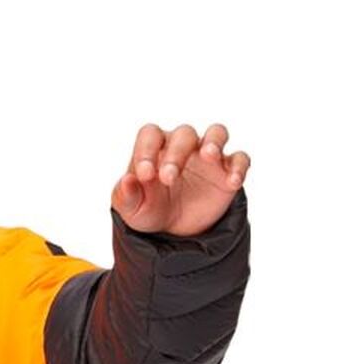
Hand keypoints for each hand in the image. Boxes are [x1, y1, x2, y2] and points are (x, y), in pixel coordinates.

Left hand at [111, 122, 250, 236]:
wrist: (175, 230)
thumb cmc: (150, 209)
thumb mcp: (132, 210)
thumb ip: (124, 196)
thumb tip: (127, 181)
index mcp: (156, 148)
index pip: (151, 135)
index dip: (147, 150)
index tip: (144, 175)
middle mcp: (183, 146)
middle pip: (184, 133)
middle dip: (176, 154)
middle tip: (168, 178)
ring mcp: (208, 156)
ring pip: (217, 133)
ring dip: (214, 141)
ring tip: (209, 156)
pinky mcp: (226, 171)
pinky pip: (239, 159)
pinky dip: (238, 167)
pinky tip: (231, 182)